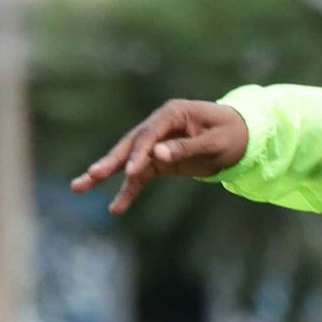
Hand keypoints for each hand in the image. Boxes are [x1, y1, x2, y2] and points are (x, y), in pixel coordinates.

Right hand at [71, 100, 248, 215]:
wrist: (242, 136)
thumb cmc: (231, 134)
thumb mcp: (214, 142)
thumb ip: (187, 148)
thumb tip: (158, 155)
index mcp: (172, 113)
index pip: (149, 133)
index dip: (140, 152)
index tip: (131, 171)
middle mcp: (159, 126)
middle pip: (129, 145)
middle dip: (109, 161)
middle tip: (92, 174)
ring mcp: (156, 144)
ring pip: (127, 161)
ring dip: (105, 175)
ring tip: (79, 187)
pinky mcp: (159, 160)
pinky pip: (140, 177)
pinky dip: (128, 191)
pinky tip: (115, 208)